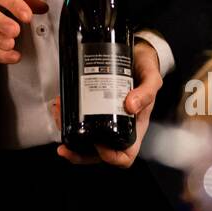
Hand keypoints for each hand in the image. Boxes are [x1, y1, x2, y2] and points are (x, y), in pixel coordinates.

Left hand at [56, 40, 161, 167]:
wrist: (137, 53)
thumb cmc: (146, 70)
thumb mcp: (152, 79)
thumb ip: (146, 92)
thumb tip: (130, 106)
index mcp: (135, 128)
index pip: (124, 156)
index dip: (110, 157)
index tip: (98, 144)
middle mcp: (118, 128)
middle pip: (97, 154)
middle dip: (77, 152)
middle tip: (64, 146)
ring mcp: (104, 119)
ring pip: (84, 139)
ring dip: (68, 132)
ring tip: (59, 114)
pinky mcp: (94, 107)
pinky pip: (79, 119)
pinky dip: (67, 115)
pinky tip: (61, 103)